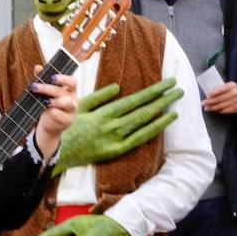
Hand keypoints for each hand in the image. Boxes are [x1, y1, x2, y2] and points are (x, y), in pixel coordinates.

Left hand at [30, 67, 78, 158]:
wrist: (50, 125)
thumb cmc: (49, 105)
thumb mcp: (46, 92)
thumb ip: (43, 79)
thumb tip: (37, 67)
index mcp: (69, 89)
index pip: (72, 81)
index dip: (63, 79)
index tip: (52, 77)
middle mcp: (73, 98)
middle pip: (62, 91)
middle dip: (47, 88)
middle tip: (34, 87)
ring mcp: (72, 110)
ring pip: (67, 103)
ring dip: (54, 101)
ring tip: (44, 102)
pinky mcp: (68, 120)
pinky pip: (61, 115)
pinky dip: (53, 113)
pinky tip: (47, 112)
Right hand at [52, 78, 181, 176]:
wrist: (58, 152)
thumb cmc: (67, 126)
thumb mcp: (79, 106)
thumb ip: (100, 97)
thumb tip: (118, 87)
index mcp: (103, 113)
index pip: (134, 99)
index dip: (153, 91)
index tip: (167, 83)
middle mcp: (112, 126)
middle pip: (143, 110)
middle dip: (163, 98)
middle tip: (179, 88)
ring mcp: (115, 140)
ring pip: (143, 124)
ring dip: (162, 112)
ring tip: (176, 103)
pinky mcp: (116, 151)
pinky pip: (139, 139)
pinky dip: (153, 129)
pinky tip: (165, 121)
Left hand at [202, 81, 236, 114]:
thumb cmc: (236, 90)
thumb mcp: (230, 85)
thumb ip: (221, 88)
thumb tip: (210, 95)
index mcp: (232, 86)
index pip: (221, 89)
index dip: (213, 93)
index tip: (207, 96)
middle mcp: (235, 93)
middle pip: (220, 98)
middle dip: (210, 102)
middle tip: (204, 103)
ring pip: (222, 105)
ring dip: (213, 107)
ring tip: (207, 108)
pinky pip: (227, 110)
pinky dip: (220, 111)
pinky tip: (216, 110)